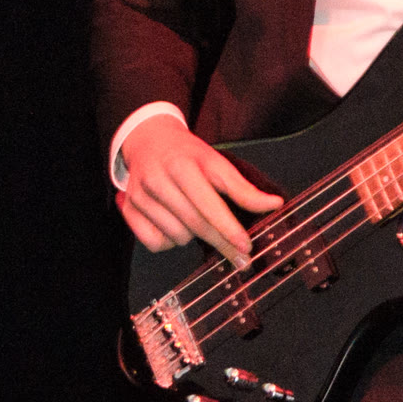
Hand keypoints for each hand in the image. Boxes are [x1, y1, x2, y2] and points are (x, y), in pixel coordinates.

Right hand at [117, 116, 281, 264]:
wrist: (149, 142)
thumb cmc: (188, 155)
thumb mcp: (217, 163)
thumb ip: (243, 188)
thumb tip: (274, 205)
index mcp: (183, 165)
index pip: (209, 204)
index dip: (229, 227)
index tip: (246, 246)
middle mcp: (158, 180)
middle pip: (195, 224)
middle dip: (222, 243)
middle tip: (242, 259)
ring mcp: (139, 196)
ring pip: (177, 237)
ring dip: (193, 236)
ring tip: (194, 216)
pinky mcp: (128, 209)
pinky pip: (155, 243)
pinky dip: (169, 241)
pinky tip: (174, 224)